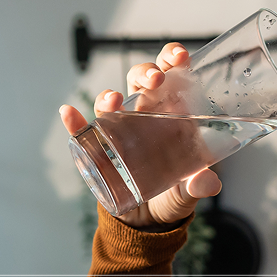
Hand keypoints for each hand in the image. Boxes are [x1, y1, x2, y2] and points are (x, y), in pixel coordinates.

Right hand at [59, 43, 222, 231]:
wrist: (150, 220)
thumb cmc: (174, 194)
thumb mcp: (190, 191)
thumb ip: (200, 185)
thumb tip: (208, 182)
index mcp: (172, 115)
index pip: (171, 77)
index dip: (172, 60)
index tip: (179, 56)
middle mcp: (145, 115)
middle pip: (140, 81)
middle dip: (145, 73)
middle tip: (155, 80)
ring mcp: (120, 130)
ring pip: (112, 101)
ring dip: (109, 95)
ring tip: (114, 100)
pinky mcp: (99, 149)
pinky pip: (82, 131)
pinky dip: (74, 122)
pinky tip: (69, 114)